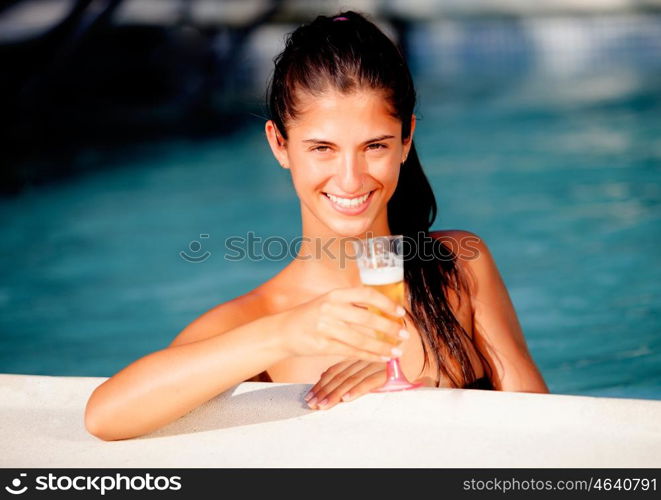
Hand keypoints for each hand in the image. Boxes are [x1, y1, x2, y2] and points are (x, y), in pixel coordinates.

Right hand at [278, 286, 408, 362]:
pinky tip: (381, 358)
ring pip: (362, 339)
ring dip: (382, 346)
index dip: (386, 303)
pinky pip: (352, 352)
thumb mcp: (327, 303)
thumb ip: (351, 306)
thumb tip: (381, 312)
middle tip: (404, 335)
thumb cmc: (310, 316)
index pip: (366, 295)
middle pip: (367, 319)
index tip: (400, 312)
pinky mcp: (323, 346)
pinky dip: (369, 356)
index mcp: (334, 294)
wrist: (282, 332)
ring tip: (397, 351)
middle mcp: (330, 309)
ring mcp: (326, 328)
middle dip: (389, 328)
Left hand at [304, 359, 386, 409]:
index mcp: (356, 355)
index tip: (310, 396)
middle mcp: (364, 358)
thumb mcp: (365, 365)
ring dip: (335, 394)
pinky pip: (370, 382)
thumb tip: (323, 376)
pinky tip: (346, 399)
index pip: (335, 370)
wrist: (412, 354)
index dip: (321, 384)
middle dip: (324, 391)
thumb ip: (347, 369)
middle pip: (339, 376)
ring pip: (350, 380)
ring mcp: (375, 364)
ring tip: (323, 406)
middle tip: (312, 404)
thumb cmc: (388, 364)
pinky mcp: (388, 372)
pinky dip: (357, 390)